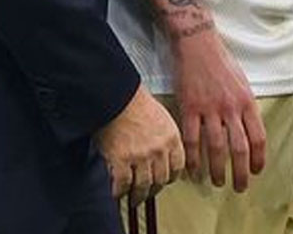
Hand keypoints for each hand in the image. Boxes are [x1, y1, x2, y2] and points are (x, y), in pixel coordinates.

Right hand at [96, 85, 183, 207]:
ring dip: (138, 195)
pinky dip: (119, 192)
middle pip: (161, 180)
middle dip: (154, 189)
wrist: (114, 93)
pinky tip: (117, 192)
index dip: (171, 177)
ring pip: (143, 186)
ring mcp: (140, 156)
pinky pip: (122, 184)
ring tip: (133, 198)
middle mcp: (159, 149)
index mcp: (171, 137)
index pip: (177, 166)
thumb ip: (163, 135)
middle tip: (148, 192)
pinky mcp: (120, 159)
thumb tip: (159, 150)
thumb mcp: (159, 114)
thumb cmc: (132, 99)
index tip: (166, 180)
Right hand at [172, 27, 265, 189]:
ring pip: (216, 147)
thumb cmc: (221, 61)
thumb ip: (245, 107)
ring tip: (217, 181)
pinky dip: (192, 158)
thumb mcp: (242, 83)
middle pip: (239, 148)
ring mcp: (209, 108)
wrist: (197, 43)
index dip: (258, 159)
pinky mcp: (189, 107)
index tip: (256, 171)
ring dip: (217, 169)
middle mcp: (231, 108)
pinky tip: (193, 169)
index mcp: (247, 102)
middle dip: (241, 172)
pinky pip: (191, 139)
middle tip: (239, 187)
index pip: (258, 138)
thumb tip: (248, 130)